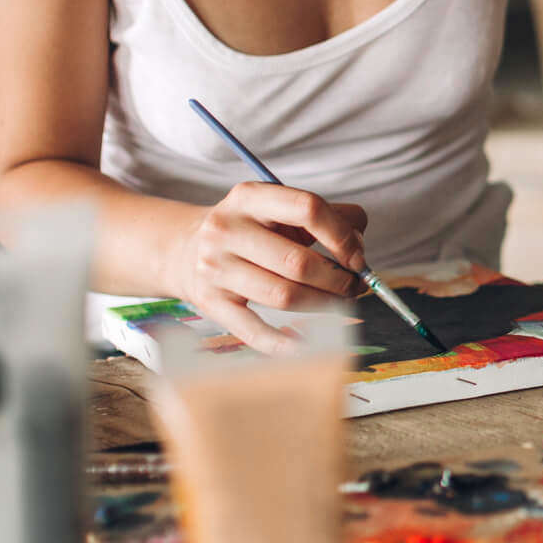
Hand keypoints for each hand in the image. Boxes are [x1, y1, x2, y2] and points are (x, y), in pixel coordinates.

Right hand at [169, 182, 369, 353]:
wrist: (184, 250)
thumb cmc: (251, 230)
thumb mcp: (280, 209)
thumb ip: (328, 216)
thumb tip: (359, 246)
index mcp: (249, 197)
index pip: (307, 208)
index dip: (342, 236)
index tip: (357, 257)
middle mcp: (227, 229)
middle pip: (297, 262)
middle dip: (337, 279)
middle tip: (355, 286)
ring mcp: (215, 268)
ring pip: (284, 296)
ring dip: (324, 304)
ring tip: (340, 303)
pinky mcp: (211, 303)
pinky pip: (254, 330)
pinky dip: (285, 342)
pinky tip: (308, 345)